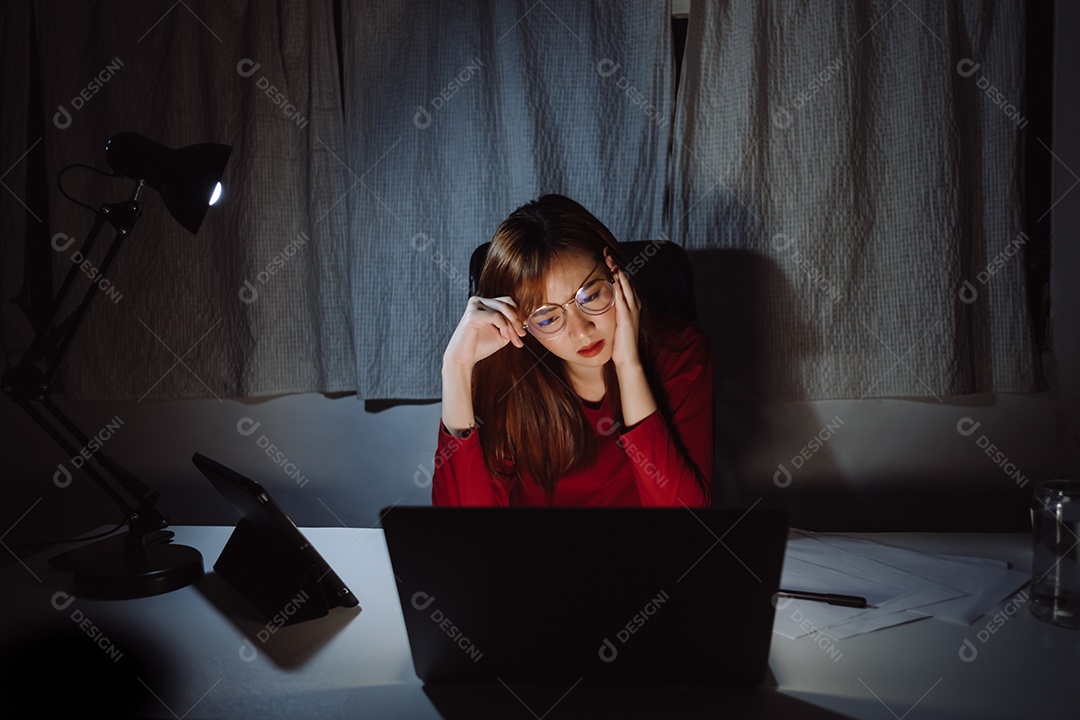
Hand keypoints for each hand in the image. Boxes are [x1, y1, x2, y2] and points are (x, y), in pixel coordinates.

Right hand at [443, 295, 525, 369]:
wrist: (464, 358)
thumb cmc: (481, 346)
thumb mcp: (502, 333)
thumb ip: (512, 324)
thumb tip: (526, 319)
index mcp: (486, 304)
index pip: (508, 302)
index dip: (519, 313)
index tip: (525, 327)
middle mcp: (479, 301)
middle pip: (507, 304)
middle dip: (517, 321)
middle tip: (522, 335)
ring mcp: (475, 306)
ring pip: (503, 310)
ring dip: (512, 326)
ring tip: (514, 339)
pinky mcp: (472, 314)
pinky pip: (496, 316)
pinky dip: (504, 326)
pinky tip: (504, 336)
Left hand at [604, 249, 641, 369]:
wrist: (628, 358)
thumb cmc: (620, 342)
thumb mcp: (616, 322)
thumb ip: (612, 310)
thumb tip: (603, 301)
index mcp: (632, 304)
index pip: (624, 281)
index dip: (616, 268)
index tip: (607, 257)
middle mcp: (634, 304)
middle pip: (625, 279)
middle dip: (616, 264)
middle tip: (606, 252)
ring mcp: (632, 310)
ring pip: (625, 285)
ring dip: (617, 271)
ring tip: (609, 260)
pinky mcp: (627, 318)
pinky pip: (622, 299)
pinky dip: (618, 288)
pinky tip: (613, 279)